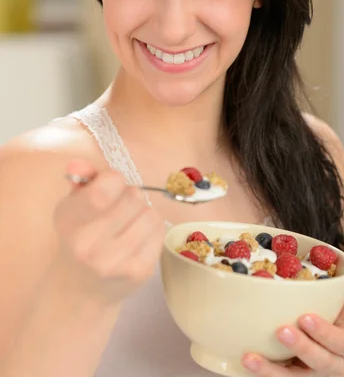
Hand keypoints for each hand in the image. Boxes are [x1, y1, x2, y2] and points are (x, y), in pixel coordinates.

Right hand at [52, 159, 165, 305]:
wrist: (81, 291)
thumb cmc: (79, 238)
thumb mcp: (72, 207)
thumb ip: (80, 180)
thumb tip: (80, 164)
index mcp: (71, 222)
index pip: (105, 188)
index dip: (114, 180)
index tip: (110, 187)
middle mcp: (89, 245)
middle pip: (133, 198)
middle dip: (131, 196)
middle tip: (123, 206)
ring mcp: (115, 262)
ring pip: (150, 214)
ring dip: (144, 212)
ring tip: (132, 221)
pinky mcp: (139, 272)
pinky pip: (160, 232)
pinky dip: (154, 228)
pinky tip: (140, 235)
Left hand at [241, 271, 343, 375]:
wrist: (338, 346)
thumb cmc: (343, 316)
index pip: (341, 341)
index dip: (324, 332)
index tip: (305, 317)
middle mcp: (330, 363)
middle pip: (319, 361)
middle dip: (301, 347)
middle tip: (281, 331)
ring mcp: (308, 372)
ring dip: (271, 371)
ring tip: (250, 358)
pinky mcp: (290, 375)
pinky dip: (262, 374)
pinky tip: (243, 363)